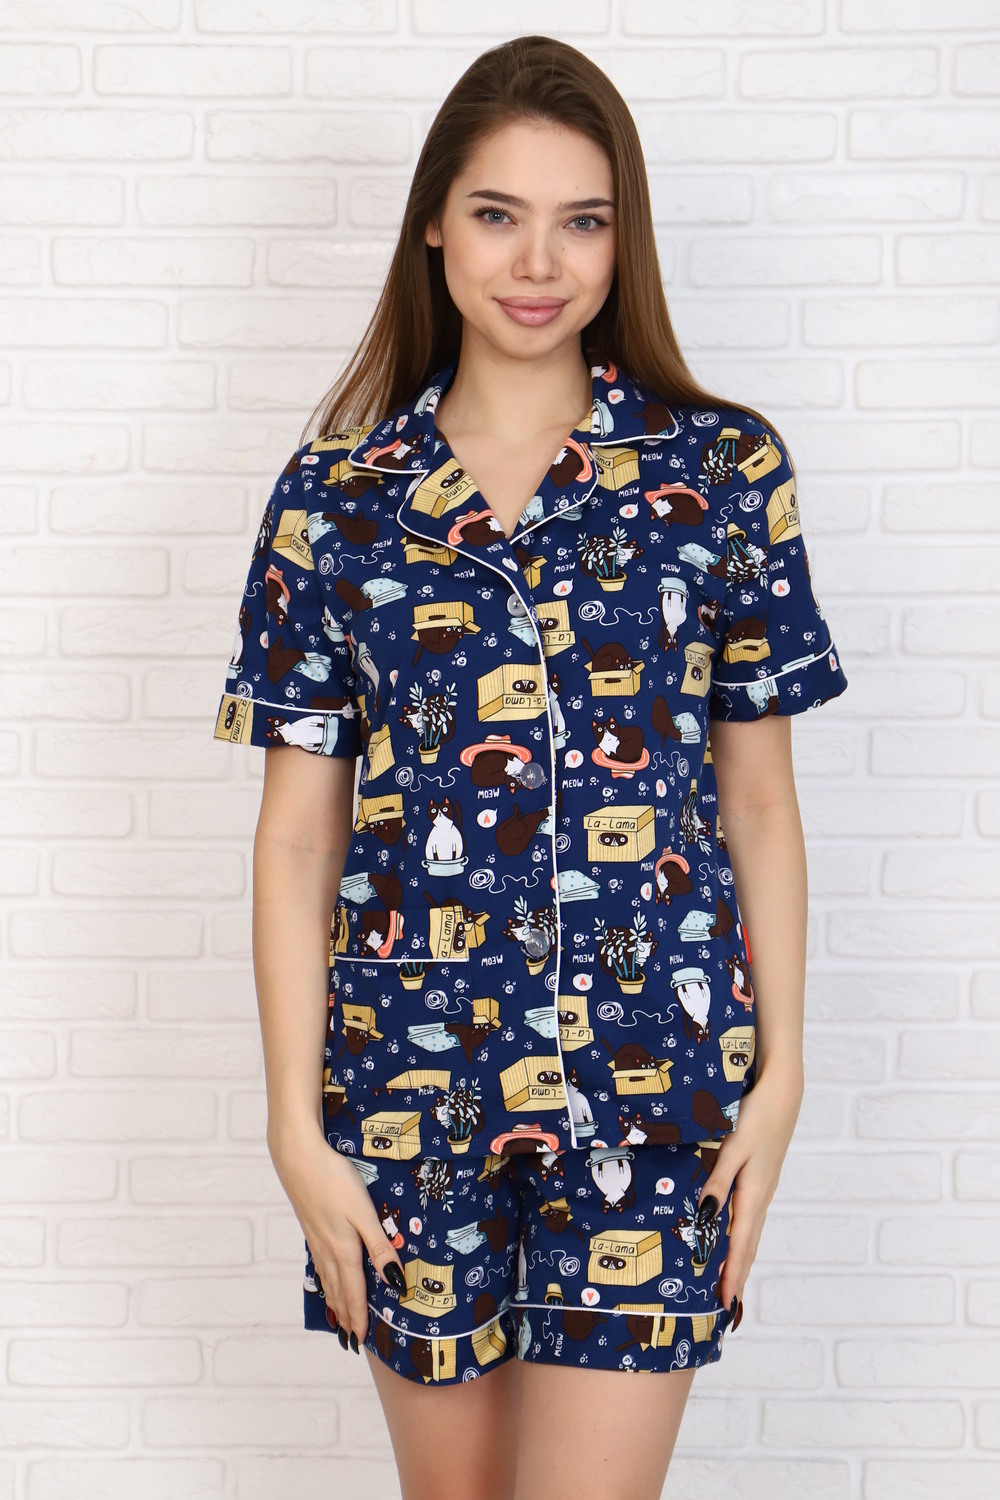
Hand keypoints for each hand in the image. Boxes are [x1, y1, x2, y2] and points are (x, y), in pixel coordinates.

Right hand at [267, 1125, 406, 1352]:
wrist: (298, 1157)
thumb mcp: (364, 1213)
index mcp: (344, 1249)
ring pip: (327, 1278)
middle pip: (339, 1290)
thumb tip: (394, 1282)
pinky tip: (324, 1278)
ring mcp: (316, 1238)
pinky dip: (324, 1280)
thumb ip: (380, 1247)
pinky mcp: (310, 1226)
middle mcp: (328, 1249)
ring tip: (337, 1318)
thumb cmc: (335, 1180)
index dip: (359, 1316)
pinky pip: (319, 1264)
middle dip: (346, 1315)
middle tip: (350, 1340)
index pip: (354, 1292)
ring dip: (334, 1301)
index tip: (361, 1341)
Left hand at [696, 1069, 803, 1327]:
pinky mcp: (762, 1177)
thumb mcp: (732, 1147)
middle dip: (738, 1275)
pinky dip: (743, 1236)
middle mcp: (761, 1196)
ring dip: (741, 1258)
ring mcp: (764, 1187)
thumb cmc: (756, 1116)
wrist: (783, 1092)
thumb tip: (705, 1217)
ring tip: (731, 1281)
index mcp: (753, 1193)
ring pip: (751, 1232)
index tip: (726, 1303)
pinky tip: (735, 1237)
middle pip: (749, 1245)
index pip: (741, 1244)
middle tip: (728, 1305)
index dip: (733, 1274)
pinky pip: (751, 1216)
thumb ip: (717, 1181)